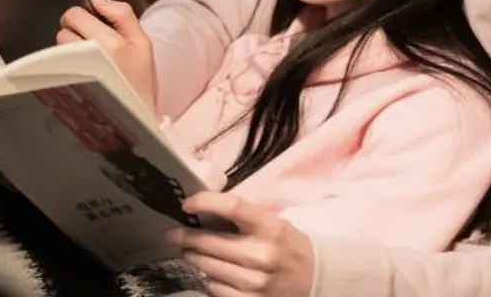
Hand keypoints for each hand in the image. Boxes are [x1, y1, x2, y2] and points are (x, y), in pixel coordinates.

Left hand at [57, 0, 158, 111]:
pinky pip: (55, 65)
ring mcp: (74, 74)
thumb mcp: (143, 43)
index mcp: (112, 44)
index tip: (91, 25)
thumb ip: (122, 14)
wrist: (136, 119)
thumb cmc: (139, 83)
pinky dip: (64, 67)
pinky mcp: (64, 87)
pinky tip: (82, 75)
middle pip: (64, 29)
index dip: (83, 16)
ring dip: (68, 51)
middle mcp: (90, 58)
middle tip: (91, 46)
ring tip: (88, 64)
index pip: (76, 14)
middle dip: (75, 32)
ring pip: (58, 48)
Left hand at [168, 192, 314, 296]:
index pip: (233, 207)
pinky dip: (208, 279)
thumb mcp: (275, 223)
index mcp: (272, 227)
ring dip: (194, 258)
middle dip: (186, 237)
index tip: (186, 204)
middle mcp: (264, 254)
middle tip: (174, 234)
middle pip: (211, 241)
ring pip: (208, 267)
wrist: (316, 279)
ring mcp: (257, 282)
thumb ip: (245, 217)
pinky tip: (209, 273)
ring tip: (189, 252)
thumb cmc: (289, 246)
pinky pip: (215, 289)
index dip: (205, 202)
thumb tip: (205, 207)